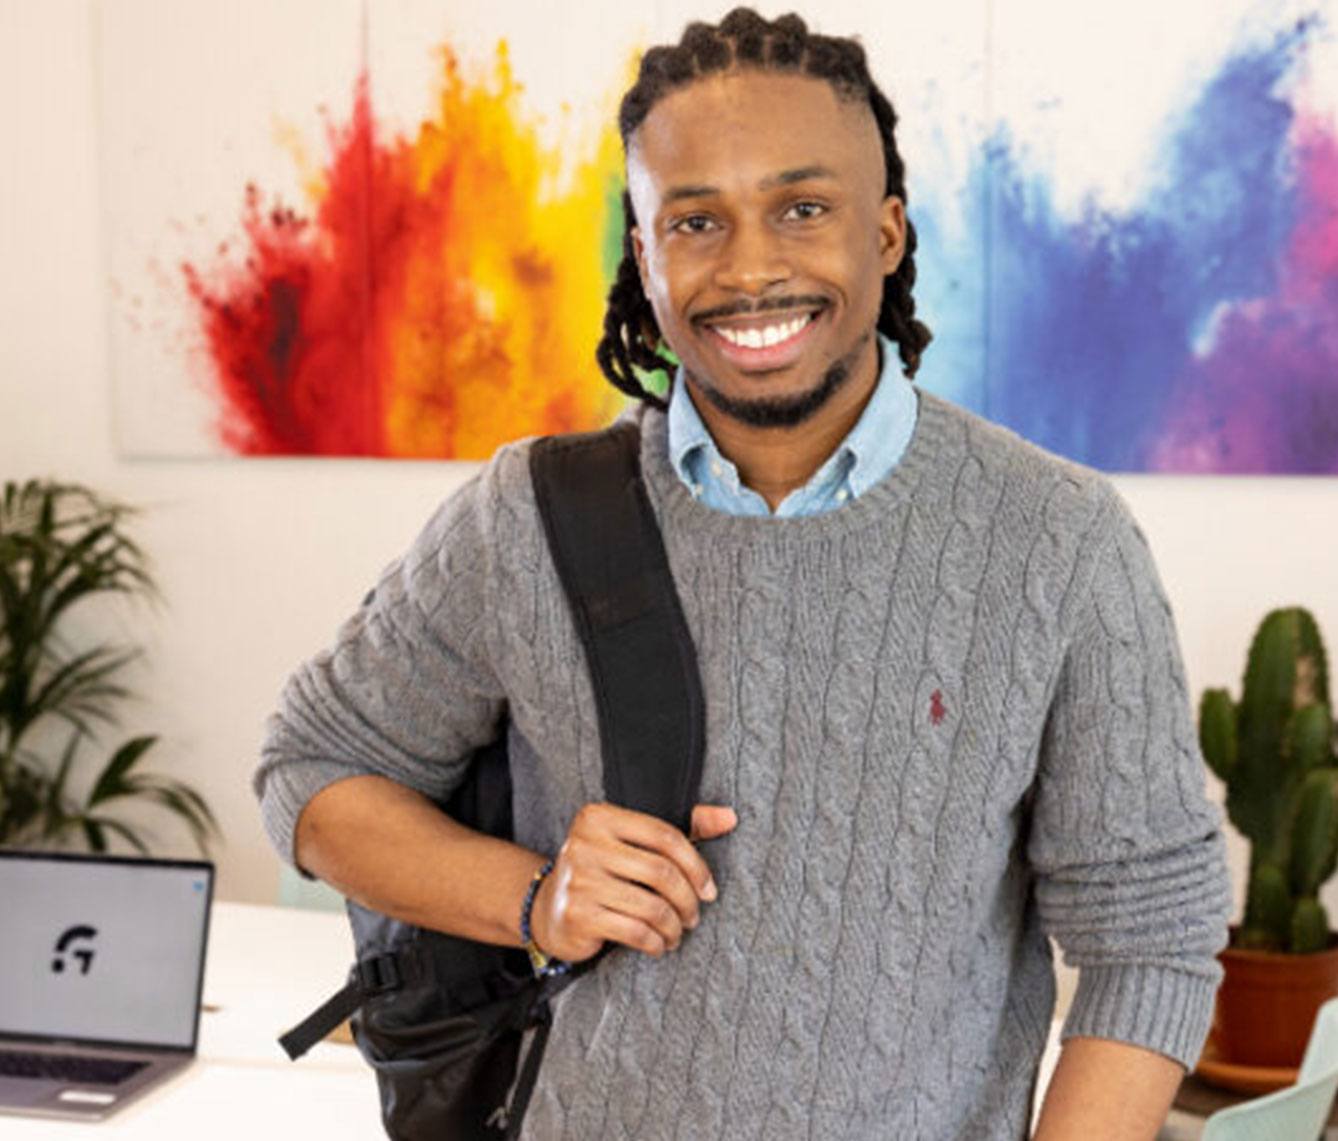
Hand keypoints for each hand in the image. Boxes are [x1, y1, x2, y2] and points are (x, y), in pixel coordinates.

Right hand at [529, 802, 736, 962]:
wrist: (548, 909)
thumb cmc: (604, 872)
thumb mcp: (636, 843)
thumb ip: (685, 827)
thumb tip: (729, 817)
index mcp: (600, 817)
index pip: (664, 836)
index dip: (696, 865)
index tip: (709, 890)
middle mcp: (585, 844)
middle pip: (661, 872)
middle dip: (687, 900)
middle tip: (694, 915)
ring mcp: (579, 880)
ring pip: (651, 905)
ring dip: (673, 926)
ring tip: (676, 932)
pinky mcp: (578, 914)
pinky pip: (634, 931)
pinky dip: (655, 942)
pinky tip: (658, 944)